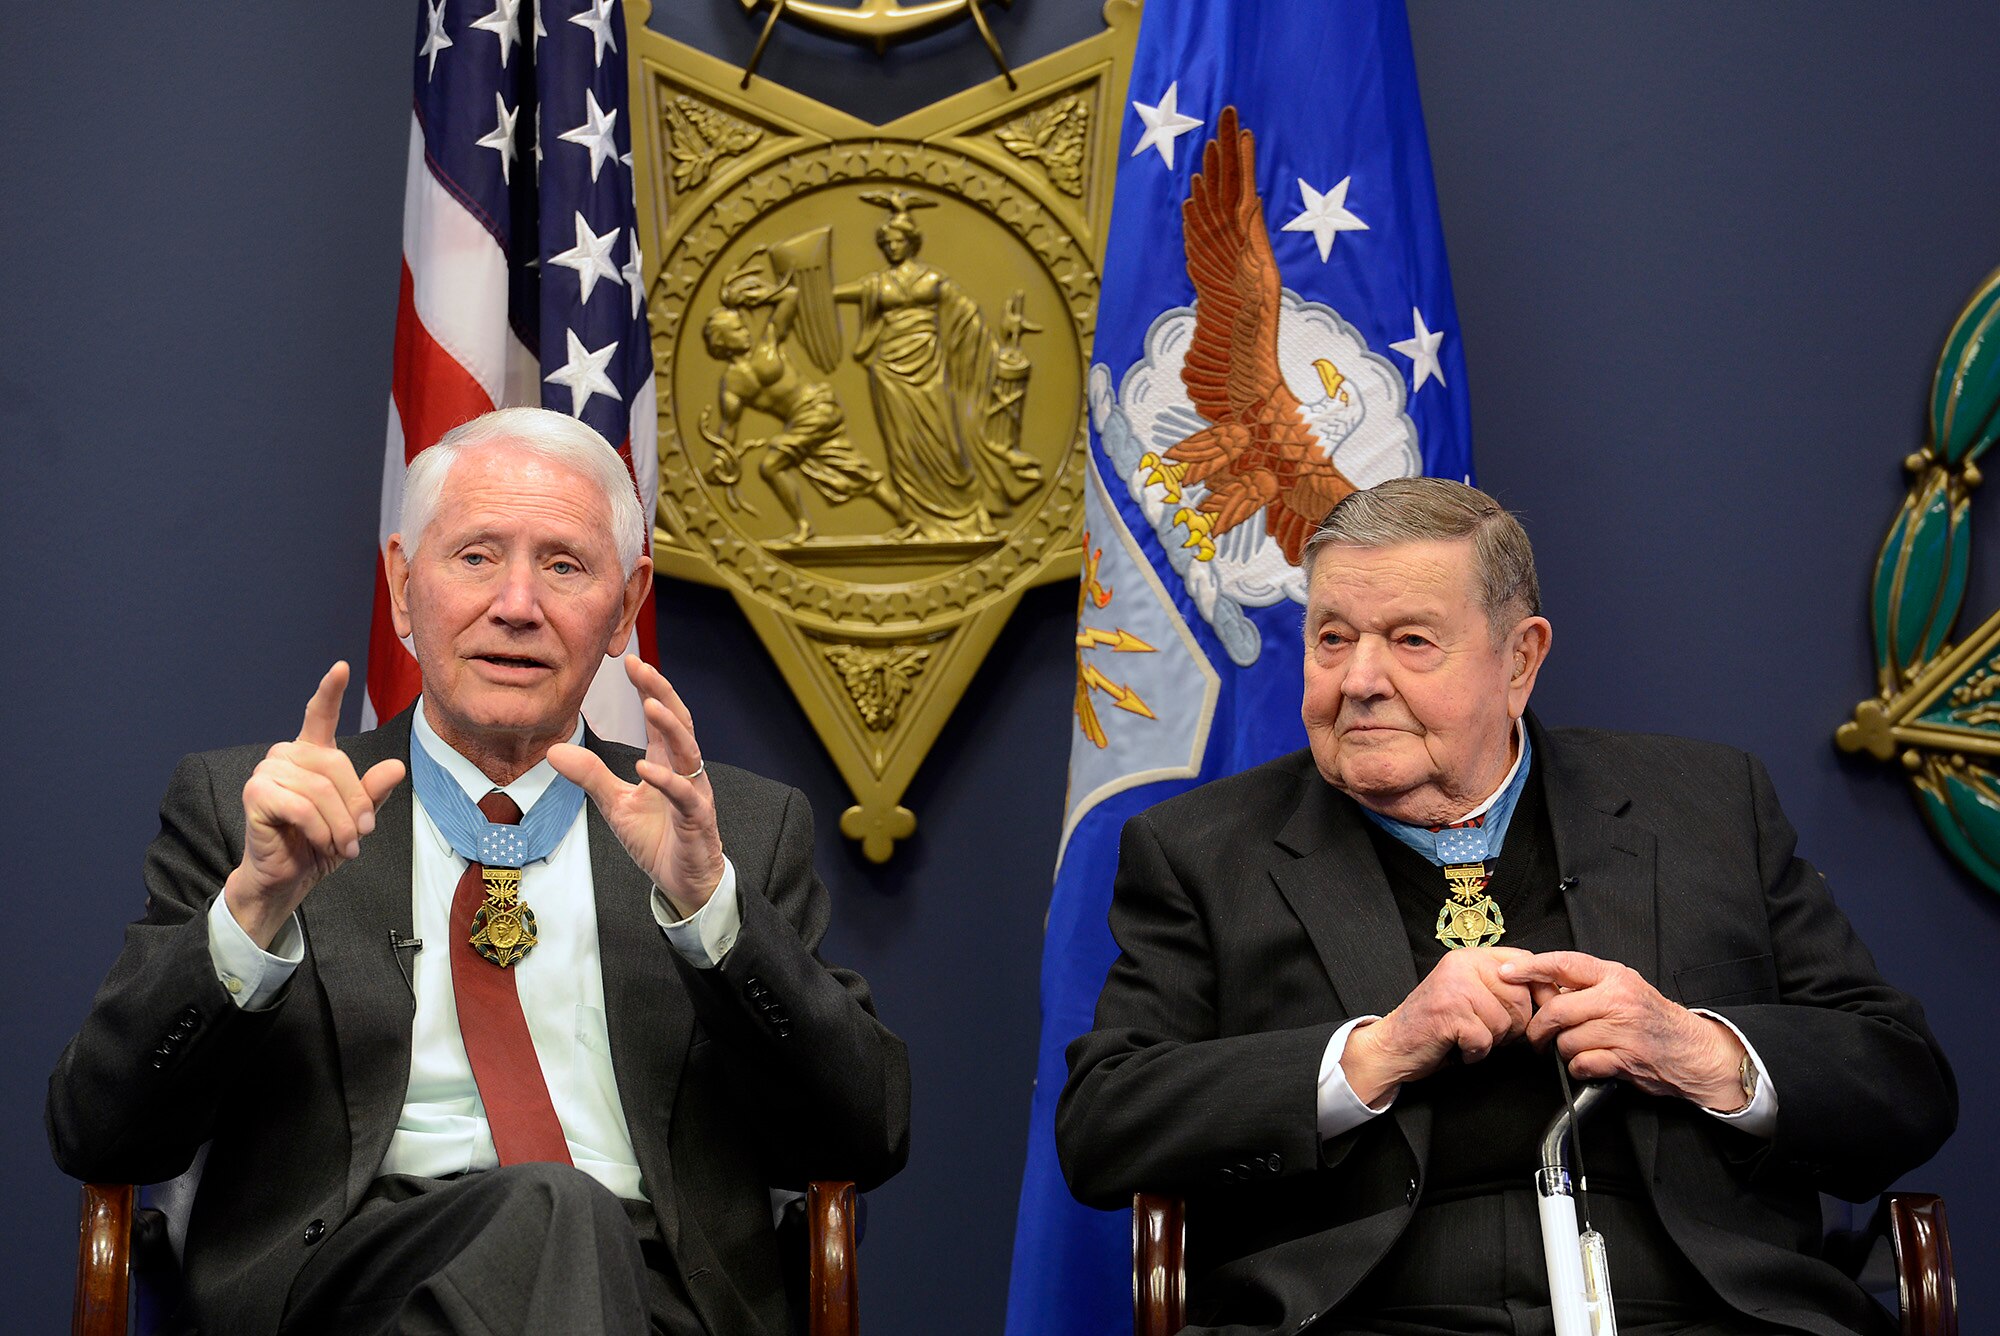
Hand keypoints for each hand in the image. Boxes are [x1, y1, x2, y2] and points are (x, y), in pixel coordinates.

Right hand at [223, 662, 406, 948]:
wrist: (287, 878)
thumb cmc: (319, 843)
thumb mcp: (356, 818)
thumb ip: (373, 792)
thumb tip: (396, 767)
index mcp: (310, 754)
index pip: (319, 714)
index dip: (330, 690)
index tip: (341, 666)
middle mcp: (286, 755)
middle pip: (337, 766)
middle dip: (356, 805)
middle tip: (361, 835)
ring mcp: (266, 772)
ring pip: (321, 791)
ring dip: (340, 825)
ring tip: (344, 845)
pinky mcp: (255, 794)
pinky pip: (302, 808)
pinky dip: (320, 831)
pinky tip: (322, 844)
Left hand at [548, 656, 725, 918]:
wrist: (682, 881)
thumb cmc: (656, 838)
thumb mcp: (614, 804)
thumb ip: (590, 775)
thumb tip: (552, 750)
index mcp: (667, 763)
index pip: (662, 717)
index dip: (649, 688)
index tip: (631, 661)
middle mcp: (685, 771)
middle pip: (680, 722)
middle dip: (662, 692)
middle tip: (642, 666)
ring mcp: (694, 793)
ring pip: (689, 752)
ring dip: (671, 728)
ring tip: (651, 704)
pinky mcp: (697, 820)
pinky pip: (685, 796)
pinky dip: (667, 781)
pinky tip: (645, 768)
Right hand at [1342, 947, 1536, 1104]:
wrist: (1393, 1045)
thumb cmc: (1435, 1024)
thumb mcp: (1469, 993)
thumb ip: (1500, 985)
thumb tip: (1547, 992)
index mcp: (1470, 957)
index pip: (1525, 962)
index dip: (1540, 988)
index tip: (1541, 1008)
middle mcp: (1461, 966)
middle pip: (1520, 998)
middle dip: (1511, 1026)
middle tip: (1485, 1030)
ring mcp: (1454, 987)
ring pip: (1504, 1022)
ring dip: (1491, 1041)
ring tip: (1467, 1036)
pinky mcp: (1448, 1013)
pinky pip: (1485, 1040)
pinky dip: (1474, 1053)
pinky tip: (1457, 1046)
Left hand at [1502, 951, 1748, 1108]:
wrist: (1693, 1050)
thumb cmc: (1652, 1019)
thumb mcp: (1623, 988)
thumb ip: (1586, 986)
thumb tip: (1541, 987)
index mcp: (1613, 976)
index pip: (1564, 964)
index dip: (1531, 968)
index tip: (1507, 973)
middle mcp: (1618, 999)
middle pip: (1557, 1010)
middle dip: (1539, 1029)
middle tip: (1536, 1038)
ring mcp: (1623, 1029)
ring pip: (1567, 1041)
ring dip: (1564, 1052)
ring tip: (1579, 1050)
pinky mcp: (1626, 1058)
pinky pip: (1582, 1064)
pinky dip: (1579, 1068)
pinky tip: (1591, 1064)